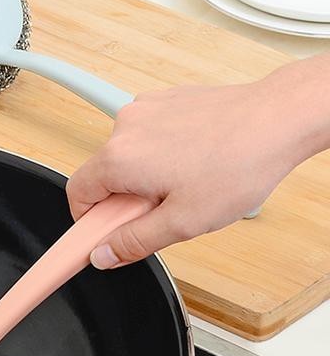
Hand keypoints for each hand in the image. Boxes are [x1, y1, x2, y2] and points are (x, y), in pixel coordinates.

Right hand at [66, 56, 329, 268]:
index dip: (88, 221)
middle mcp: (125, 128)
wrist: (278, 118)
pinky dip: (159, 154)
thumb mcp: (183, 222)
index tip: (102, 234)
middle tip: (160, 214)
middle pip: (102, 175)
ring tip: (184, 186)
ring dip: (142, 177)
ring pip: (126, 156)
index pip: (76, 194)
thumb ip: (134, 242)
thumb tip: (103, 254)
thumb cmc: (239, 164)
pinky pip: (146, 136)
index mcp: (120, 159)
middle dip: (123, 201)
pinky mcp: (164, 101)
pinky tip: (192, 164)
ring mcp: (144, 109)